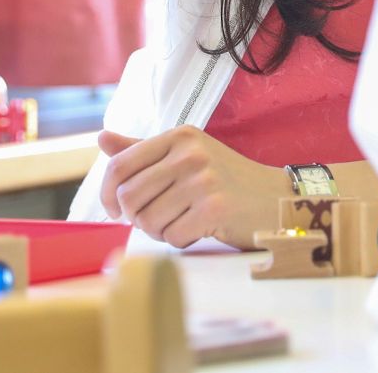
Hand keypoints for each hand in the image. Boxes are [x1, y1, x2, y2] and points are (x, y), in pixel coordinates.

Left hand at [97, 126, 289, 249]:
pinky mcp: (215, 209)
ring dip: (158, 231)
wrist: (275, 198)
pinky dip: (179, 240)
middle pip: (128, 197)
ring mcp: (203, 181)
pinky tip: (196, 230)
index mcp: (179, 136)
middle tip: (154, 220)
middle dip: (135, 217)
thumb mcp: (186, 154)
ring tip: (180, 222)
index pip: (120, 165)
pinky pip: (171, 237)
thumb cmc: (225, 179)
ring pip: (147, 221)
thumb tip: (102, 137)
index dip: (107, 194)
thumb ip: (143, 149)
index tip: (115, 210)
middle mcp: (190, 154)